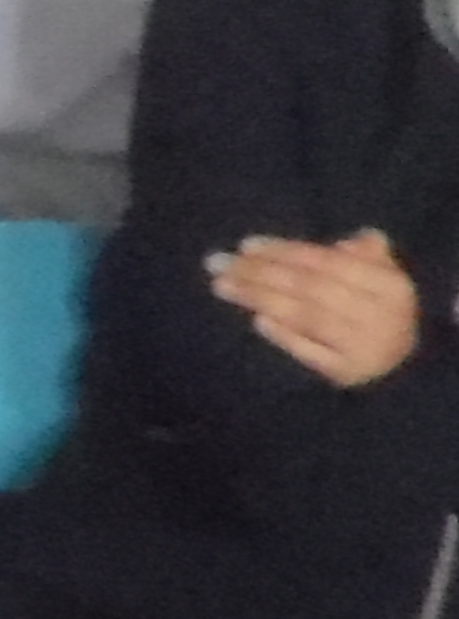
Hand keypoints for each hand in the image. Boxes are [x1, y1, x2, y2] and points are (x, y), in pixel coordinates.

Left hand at [209, 230, 422, 388]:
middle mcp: (381, 317)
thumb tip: (343, 243)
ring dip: (260, 299)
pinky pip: (310, 353)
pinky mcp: (347, 375)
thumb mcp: (380, 277)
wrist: (401, 367)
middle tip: (218, 263)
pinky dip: (284, 336)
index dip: (285, 251)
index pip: (329, 262)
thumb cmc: (380, 311)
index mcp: (391, 287)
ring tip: (222, 286)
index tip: (245, 245)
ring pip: (306, 317)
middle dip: (260, 272)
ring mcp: (364, 348)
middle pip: (310, 288)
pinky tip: (257, 321)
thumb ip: (362, 254)